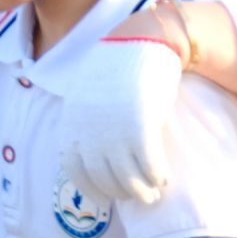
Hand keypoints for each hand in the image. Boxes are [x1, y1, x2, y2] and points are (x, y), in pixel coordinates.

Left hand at [57, 35, 185, 204]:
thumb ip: (86, 119)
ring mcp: (113, 130)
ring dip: (141, 191)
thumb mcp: (87, 92)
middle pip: (103, 177)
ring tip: (153, 191)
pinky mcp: (139, 126)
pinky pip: (148, 165)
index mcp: (72, 122)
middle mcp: (89, 131)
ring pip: (127, 177)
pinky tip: (164, 178)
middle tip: (139, 197)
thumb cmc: (117, 65)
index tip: (105, 197)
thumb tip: (93, 146)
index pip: (74, 168)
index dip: (90, 188)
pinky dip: (156, 176)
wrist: (140, 39)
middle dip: (121, 192)